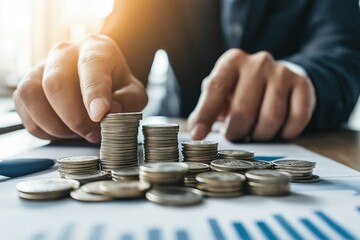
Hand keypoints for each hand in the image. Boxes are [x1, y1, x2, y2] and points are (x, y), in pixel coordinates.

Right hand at [13, 34, 147, 142]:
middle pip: (56, 83)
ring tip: (78, 133)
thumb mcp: (134, 92)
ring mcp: (40, 68)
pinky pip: (26, 113)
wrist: (96, 80)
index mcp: (95, 47)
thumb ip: (129, 101)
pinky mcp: (25, 88)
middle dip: (75, 118)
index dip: (93, 92)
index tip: (99, 115)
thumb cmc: (115, 85)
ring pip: (33, 96)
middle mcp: (64, 52)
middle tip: (93, 134)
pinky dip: (45, 130)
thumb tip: (110, 112)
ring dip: (57, 125)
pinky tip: (64, 131)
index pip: (91, 65)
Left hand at [188, 49, 315, 140]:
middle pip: (244, 110)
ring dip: (261, 135)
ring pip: (271, 119)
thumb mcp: (222, 90)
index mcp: (232, 61)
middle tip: (235, 137)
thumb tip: (197, 130)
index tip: (198, 135)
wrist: (278, 76)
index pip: (215, 89)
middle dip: (237, 132)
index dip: (205, 115)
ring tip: (255, 133)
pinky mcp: (303, 84)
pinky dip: (285, 133)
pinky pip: (297, 119)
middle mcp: (258, 62)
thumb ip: (208, 106)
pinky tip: (278, 131)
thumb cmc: (242, 88)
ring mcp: (282, 72)